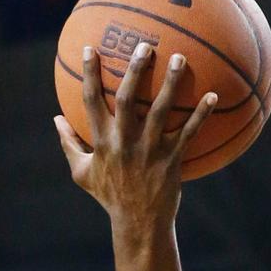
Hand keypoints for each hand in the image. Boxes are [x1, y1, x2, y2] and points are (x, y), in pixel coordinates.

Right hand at [54, 43, 216, 229]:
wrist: (138, 224)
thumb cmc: (110, 196)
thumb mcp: (82, 173)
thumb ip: (69, 144)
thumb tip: (56, 119)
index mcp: (102, 142)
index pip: (91, 102)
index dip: (89, 74)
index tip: (90, 48)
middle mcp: (125, 143)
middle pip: (128, 99)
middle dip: (134, 70)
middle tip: (144, 45)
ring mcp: (150, 151)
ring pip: (161, 110)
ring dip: (170, 83)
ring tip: (179, 57)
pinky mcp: (171, 160)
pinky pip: (188, 133)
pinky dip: (201, 114)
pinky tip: (214, 95)